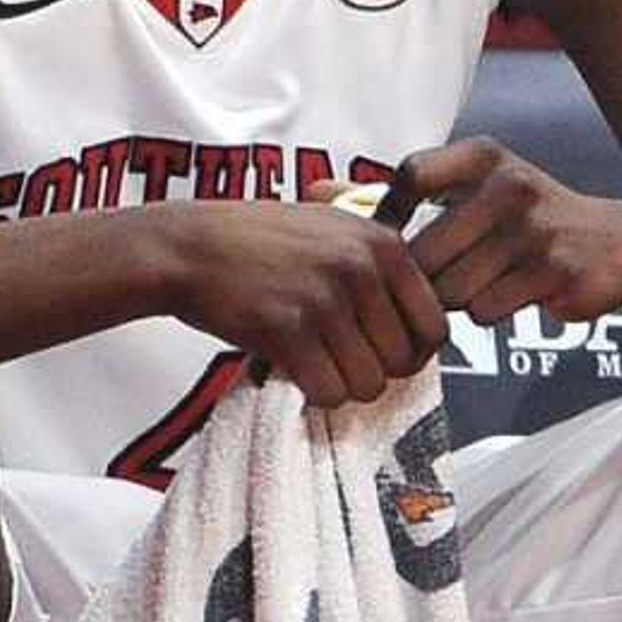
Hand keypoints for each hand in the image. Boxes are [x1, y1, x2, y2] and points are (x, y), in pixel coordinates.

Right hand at [154, 202, 445, 409]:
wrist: (186, 246)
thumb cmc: (260, 241)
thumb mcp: (335, 228)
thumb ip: (383, 265)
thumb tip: (425, 323)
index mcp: (383, 244)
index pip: (435, 327)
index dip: (413, 351)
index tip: (386, 352)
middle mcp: (360, 269)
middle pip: (403, 362)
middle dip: (374, 370)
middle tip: (340, 358)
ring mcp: (324, 300)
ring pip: (369, 384)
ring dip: (343, 385)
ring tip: (316, 362)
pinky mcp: (286, 330)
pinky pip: (329, 393)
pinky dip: (314, 393)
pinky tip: (294, 369)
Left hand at [390, 138, 621, 325]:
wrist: (619, 244)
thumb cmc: (531, 220)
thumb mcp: (480, 185)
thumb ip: (408, 191)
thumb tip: (321, 200)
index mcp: (485, 156)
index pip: (412, 176)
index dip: (392, 215)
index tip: (396, 236)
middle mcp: (510, 185)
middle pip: (424, 253)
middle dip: (429, 277)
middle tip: (454, 274)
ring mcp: (534, 230)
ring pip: (452, 290)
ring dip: (461, 298)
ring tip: (489, 282)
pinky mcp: (553, 272)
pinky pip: (485, 311)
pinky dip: (491, 312)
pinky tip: (514, 294)